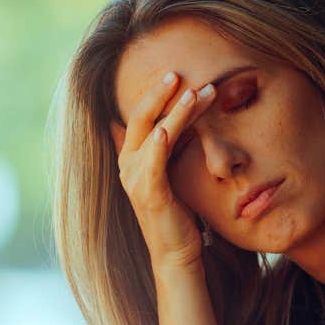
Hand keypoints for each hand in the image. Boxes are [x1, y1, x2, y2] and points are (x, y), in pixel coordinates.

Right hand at [110, 70, 216, 274]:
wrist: (176, 252)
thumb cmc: (177, 213)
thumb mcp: (171, 173)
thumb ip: (166, 148)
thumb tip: (167, 125)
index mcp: (132, 157)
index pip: (143, 116)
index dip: (159, 96)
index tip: (181, 77)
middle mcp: (128, 165)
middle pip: (139, 117)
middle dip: (159, 93)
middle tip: (179, 73)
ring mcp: (136, 179)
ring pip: (153, 133)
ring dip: (175, 111)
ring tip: (195, 92)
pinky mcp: (149, 194)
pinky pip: (152, 163)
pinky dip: (158, 145)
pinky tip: (167, 130)